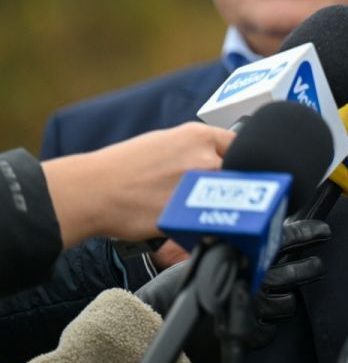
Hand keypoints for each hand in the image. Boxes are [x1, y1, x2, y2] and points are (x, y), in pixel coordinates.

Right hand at [42, 122, 234, 246]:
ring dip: (221, 206)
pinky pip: (211, 221)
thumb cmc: (122, 167)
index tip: (240, 170)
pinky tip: (192, 225)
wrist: (92, 190)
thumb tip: (216, 157)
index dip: (241, 160)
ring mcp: (199, 186)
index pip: (240, 145)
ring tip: (203, 211)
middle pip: (240, 173)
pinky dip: (207, 226)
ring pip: (228, 199)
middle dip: (233, 184)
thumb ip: (196, 148)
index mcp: (199, 136)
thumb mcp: (164, 141)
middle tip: (220, 194)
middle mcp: (205, 158)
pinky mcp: (189, 214)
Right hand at [135, 219, 331, 362]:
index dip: (308, 232)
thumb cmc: (178, 285)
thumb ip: (237, 248)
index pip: (286, 238)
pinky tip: (261, 322)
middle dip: (310, 268)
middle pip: (296, 272)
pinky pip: (270, 332)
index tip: (323, 231)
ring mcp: (254, 308)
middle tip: (316, 265)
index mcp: (246, 257)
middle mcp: (255, 281)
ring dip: (287, 299)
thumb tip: (259, 234)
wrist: (157, 316)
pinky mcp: (248, 333)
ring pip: (287, 303)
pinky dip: (268, 328)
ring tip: (284, 296)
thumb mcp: (209, 255)